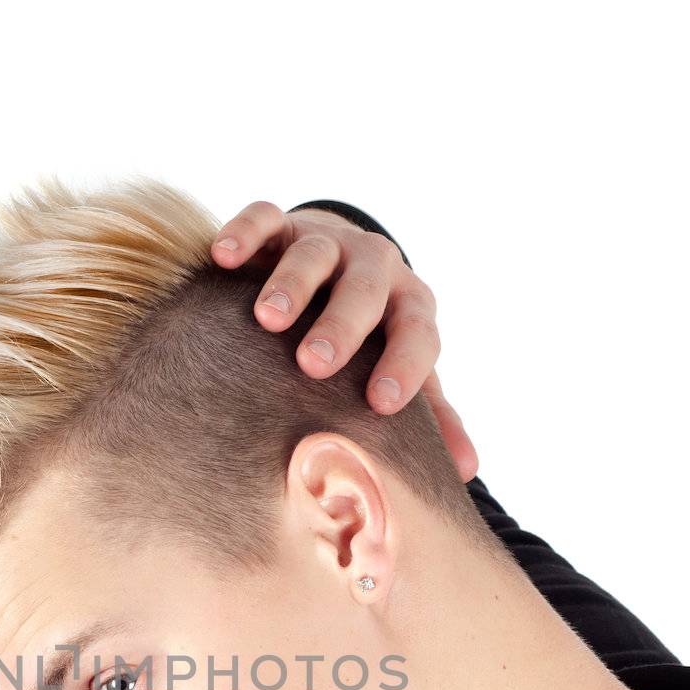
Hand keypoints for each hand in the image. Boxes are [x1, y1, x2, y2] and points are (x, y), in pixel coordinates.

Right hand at [211, 200, 478, 481]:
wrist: (339, 268)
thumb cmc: (370, 339)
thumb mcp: (401, 368)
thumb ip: (432, 416)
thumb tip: (465, 470)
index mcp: (408, 306)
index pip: (417, 332)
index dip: (404, 365)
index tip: (380, 404)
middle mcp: (374, 267)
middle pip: (365, 289)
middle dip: (342, 325)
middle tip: (314, 363)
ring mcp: (327, 242)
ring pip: (313, 253)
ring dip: (292, 284)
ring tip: (267, 319)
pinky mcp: (282, 225)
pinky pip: (265, 218)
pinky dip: (246, 232)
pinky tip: (224, 257)